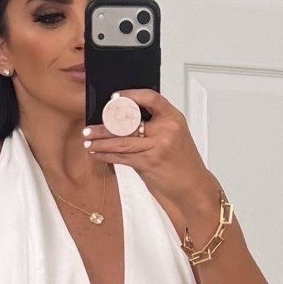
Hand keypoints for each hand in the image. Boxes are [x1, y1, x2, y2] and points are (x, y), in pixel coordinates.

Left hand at [82, 88, 217, 225]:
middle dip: (105, 125)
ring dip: (100, 141)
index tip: (114, 97)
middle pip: (129, 121)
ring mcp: (158, 145)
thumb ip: (153, 128)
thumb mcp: (173, 138)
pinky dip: (106, 155)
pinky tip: (98, 153)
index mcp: (173, 117)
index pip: (151, 98)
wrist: (194, 188)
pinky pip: (122, 157)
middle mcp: (167, 128)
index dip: (130, 95)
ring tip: (88, 141)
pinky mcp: (150, 162)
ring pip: (121, 141)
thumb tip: (123, 122)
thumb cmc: (182, 164)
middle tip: (89, 127)